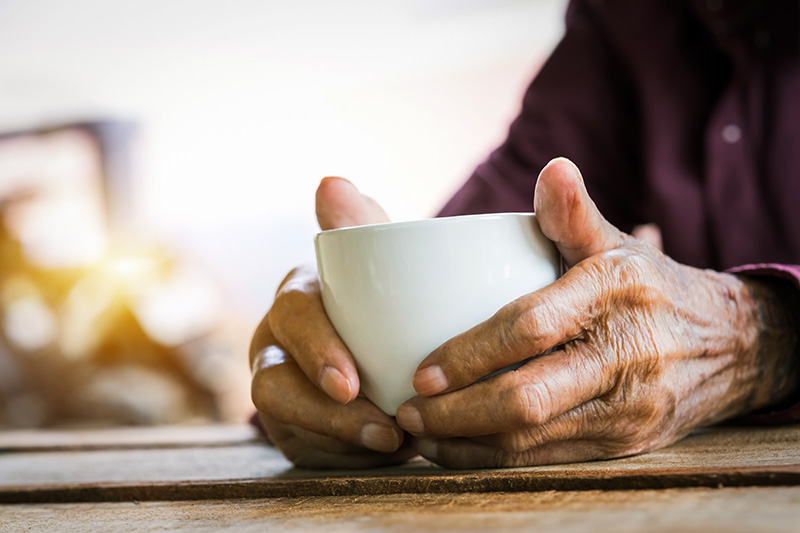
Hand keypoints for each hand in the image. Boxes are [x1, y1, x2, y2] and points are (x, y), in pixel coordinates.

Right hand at [250, 177, 415, 467]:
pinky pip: (305, 452)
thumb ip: (362, 228)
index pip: (293, 314)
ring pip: (284, 422)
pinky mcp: (294, 431)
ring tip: (394, 447)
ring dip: (337, 439)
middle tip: (383, 429)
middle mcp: (278, 344)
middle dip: (322, 410)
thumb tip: (331, 181)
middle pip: (272, 380)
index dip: (316, 349)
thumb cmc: (391, 303)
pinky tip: (382, 457)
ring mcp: (281, 389)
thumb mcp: (385, 266)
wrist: (401, 351)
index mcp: (301, 297)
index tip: (351, 382)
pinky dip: (343, 457)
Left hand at [395, 158, 799, 467]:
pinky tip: (461, 450)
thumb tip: (552, 168)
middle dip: (458, 413)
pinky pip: (552, 458)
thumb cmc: (651, 288)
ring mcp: (629, 406)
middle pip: (528, 398)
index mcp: (614, 293)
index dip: (470, 355)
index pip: (530, 329)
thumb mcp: (617, 244)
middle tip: (408, 410)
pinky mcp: (628, 442)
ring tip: (420, 434)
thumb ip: (574, 213)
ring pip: (535, 439)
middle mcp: (625, 354)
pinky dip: (499, 459)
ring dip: (468, 443)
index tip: (421, 373)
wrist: (733, 344)